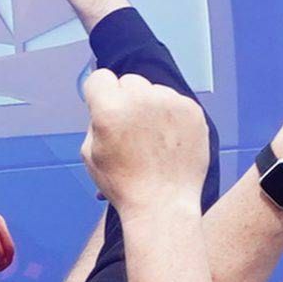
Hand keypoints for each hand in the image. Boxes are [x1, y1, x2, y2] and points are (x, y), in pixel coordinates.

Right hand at [80, 67, 211, 210]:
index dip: (99, 96)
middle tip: (130, 129)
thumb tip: (108, 103)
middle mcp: (141, 98)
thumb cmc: (124, 184)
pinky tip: (168, 141)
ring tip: (152, 140)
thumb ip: (96, 121)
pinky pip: (175, 102)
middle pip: (129, 81)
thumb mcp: (90, 153)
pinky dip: (171, 116)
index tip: (104, 109)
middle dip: (126, 100)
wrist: (163, 204)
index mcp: (110, 108)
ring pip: (154, 91)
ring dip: (151, 107)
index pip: (100, 78)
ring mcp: (170, 102)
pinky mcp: (192, 111)